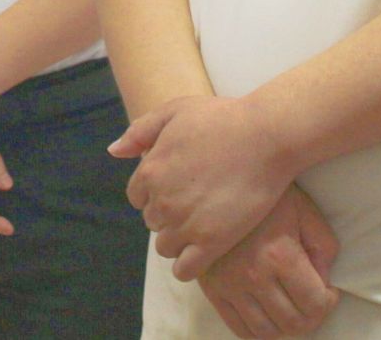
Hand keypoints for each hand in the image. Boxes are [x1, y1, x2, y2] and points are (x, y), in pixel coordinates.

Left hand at [111, 94, 296, 281]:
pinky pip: (184, 269)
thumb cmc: (222, 118)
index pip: (137, 197)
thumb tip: (114, 151)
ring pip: (165, 246)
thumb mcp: (174, 110)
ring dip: (178, 238)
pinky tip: (202, 251)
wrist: (266, 137)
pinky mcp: (212, 243)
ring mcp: (186, 224)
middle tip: (195, 201)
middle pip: (152, 221)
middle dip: (168, 213)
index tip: (178, 186)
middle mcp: (162, 201)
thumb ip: (140, 131)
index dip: (156, 192)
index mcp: (149, 171)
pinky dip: (187, 265)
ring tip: (201, 223)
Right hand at [199, 185, 339, 337]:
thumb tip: (323, 281)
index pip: (315, 304)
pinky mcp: (211, 288)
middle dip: (312, 317)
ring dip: (285, 327)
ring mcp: (229, 284)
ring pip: (266, 332)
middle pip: (293, 323)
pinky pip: (237, 327)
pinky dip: (258, 331)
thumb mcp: (306, 211)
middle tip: (312, 302)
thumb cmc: (269, 194)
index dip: (329, 301)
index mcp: (280, 255)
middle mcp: (253, 275)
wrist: (220, 179)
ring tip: (290, 307)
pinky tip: (267, 313)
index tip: (328, 290)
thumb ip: (324, 248)